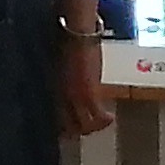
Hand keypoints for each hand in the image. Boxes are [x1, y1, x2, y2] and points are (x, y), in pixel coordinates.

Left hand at [54, 20, 115, 140]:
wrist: (76, 34)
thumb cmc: (66, 42)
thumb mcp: (61, 66)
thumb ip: (63, 80)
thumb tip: (68, 85)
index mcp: (53, 90)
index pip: (55, 118)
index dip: (63, 128)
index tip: (69, 131)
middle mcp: (61, 97)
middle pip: (68, 125)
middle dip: (77, 131)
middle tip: (88, 129)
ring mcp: (74, 96)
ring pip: (83, 124)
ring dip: (94, 127)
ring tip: (102, 124)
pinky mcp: (89, 92)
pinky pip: (97, 115)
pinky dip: (104, 120)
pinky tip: (111, 118)